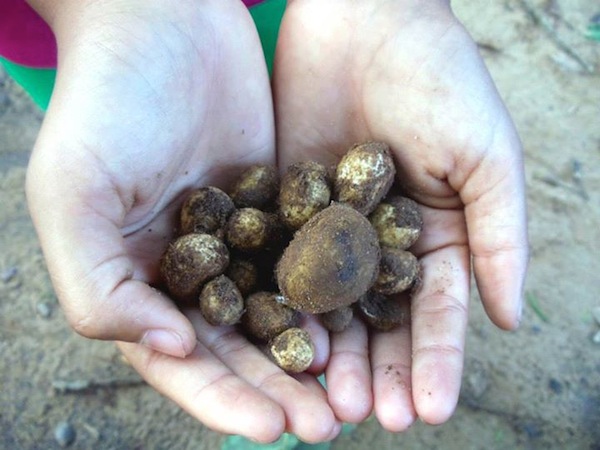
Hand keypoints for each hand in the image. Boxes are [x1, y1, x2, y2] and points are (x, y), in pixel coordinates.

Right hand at [26, 0, 337, 442]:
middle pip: (235, 348)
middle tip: (325, 425)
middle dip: (277, 390)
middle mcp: (186, 270)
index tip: (270, 429)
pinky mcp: (274, 207)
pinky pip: (303, 261)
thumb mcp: (74, 197)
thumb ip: (99, 287)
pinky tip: (356, 323)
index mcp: (134, 281)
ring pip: (276, 313)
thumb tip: (168, 350)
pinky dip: (327, 296)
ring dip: (307, 355)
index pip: (179, 361)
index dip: (221, 399)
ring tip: (347, 393)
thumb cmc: (106, 106)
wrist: (164, 25)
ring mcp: (234, 240)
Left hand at [274, 0, 527, 429]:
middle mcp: (381, 244)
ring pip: (329, 306)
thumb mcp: (486, 156)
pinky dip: (282, 305)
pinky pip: (282, 265)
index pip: (436, 314)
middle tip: (373, 417)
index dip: (437, 362)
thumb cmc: (440, 80)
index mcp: (434, 238)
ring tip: (329, 399)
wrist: (364, 20)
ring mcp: (330, 230)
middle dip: (381, 371)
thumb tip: (510, 320)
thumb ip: (500, 236)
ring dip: (331, 354)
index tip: (431, 409)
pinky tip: (280, 342)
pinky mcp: (286, 209)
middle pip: (380, 321)